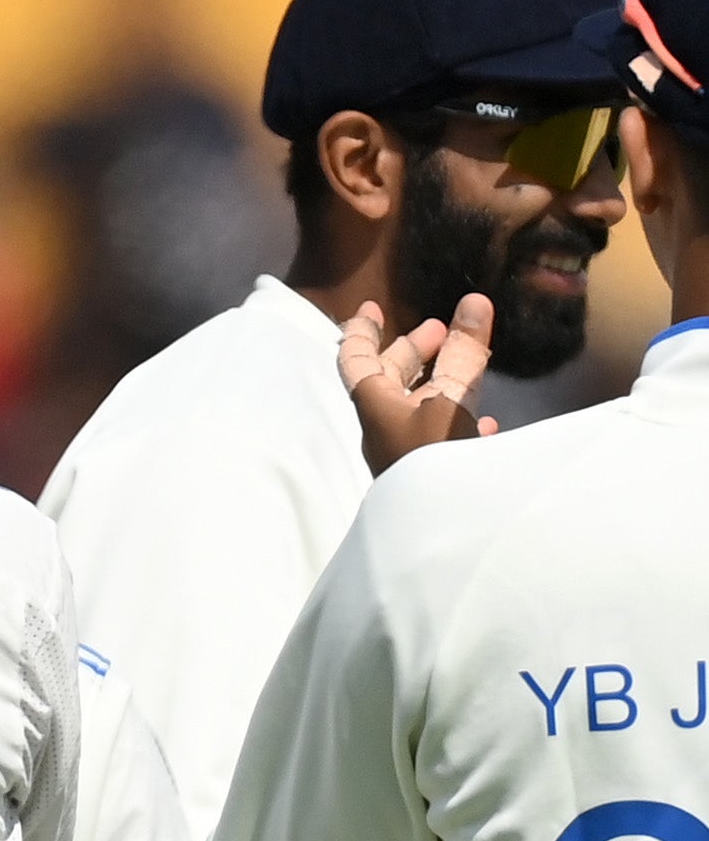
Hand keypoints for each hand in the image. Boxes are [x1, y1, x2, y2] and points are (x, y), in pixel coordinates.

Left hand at [337, 296, 498, 474]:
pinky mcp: (432, 476)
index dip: (360, 331)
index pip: (355, 360)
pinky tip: (486, 422)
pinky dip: (459, 421)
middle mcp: (385, 430)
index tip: (371, 307)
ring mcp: (407, 455)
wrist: (445, 538)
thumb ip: (463, 355)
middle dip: (412, 352)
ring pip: (418, 409)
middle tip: (440, 329)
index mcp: (375, 408)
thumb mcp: (451, 402)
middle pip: (388, 381)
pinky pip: (441, 440)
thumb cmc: (437, 461)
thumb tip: (474, 302)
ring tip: (470, 365)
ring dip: (440, 383)